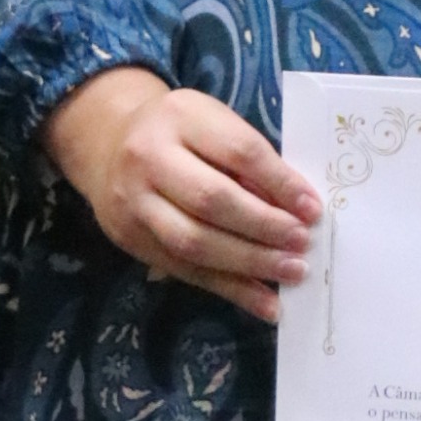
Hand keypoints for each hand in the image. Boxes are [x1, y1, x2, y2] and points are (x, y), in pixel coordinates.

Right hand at [41, 67, 320, 324]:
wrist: (108, 142)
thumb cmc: (181, 133)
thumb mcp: (214, 124)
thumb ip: (249, 160)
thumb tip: (298, 209)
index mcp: (180, 117)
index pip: (239, 152)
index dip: (280, 184)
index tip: (313, 210)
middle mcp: (148, 158)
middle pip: (212, 200)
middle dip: (265, 227)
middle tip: (303, 243)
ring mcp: (134, 202)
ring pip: (194, 242)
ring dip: (250, 263)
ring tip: (292, 272)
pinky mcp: (131, 239)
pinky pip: (186, 271)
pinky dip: (231, 290)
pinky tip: (265, 303)